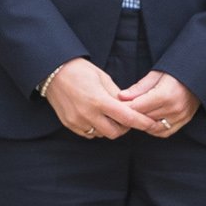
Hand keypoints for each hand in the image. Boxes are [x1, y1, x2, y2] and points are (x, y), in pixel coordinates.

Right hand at [46, 59, 163, 140]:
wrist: (53, 72)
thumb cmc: (80, 70)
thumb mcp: (103, 78)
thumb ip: (117, 95)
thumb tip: (130, 107)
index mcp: (99, 100)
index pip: (127, 118)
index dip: (142, 122)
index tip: (152, 123)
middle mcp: (88, 114)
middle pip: (116, 132)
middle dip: (125, 127)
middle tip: (128, 118)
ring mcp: (77, 121)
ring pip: (102, 134)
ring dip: (110, 128)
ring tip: (110, 115)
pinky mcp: (69, 124)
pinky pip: (89, 134)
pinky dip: (96, 129)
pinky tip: (97, 118)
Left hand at [117, 71, 198, 137]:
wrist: (200, 74)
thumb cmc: (176, 70)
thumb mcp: (157, 74)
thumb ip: (139, 88)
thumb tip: (121, 97)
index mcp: (166, 94)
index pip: (137, 107)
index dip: (124, 107)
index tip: (115, 104)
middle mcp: (174, 108)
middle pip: (143, 118)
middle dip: (131, 115)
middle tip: (121, 111)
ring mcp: (180, 117)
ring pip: (152, 127)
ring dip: (142, 122)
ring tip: (135, 114)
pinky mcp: (184, 121)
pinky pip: (164, 132)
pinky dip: (153, 128)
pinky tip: (148, 120)